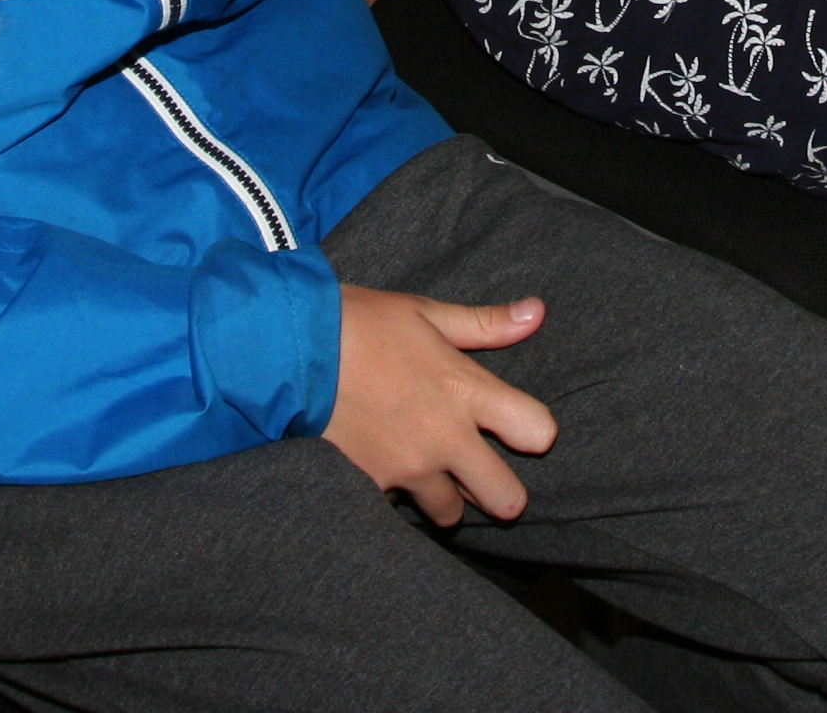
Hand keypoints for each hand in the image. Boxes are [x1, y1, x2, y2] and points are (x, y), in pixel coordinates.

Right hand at [322, 286, 557, 525]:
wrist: (289, 348)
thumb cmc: (362, 323)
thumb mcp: (426, 313)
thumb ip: (485, 324)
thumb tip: (537, 313)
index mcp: (465, 390)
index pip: (537, 430)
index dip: (535, 430)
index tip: (517, 427)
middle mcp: (444, 437)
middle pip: (506, 499)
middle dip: (501, 492)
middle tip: (482, 474)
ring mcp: (407, 467)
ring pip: (450, 513)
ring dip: (445, 497)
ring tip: (426, 467)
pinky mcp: (371, 485)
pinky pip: (400, 508)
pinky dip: (398, 493)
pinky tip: (386, 465)